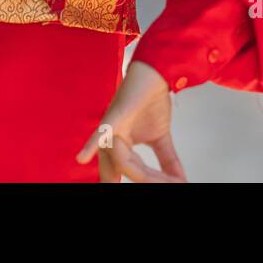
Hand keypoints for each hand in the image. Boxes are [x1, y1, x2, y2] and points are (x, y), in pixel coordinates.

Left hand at [76, 60, 186, 182]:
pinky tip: (82, 159)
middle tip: (164, 188)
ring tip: (160, 182)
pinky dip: (91, 145)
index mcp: (118, 146)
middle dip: (135, 182)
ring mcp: (110, 128)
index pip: (124, 173)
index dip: (143, 183)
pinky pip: (101, 132)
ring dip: (142, 175)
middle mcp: (110, 140)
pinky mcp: (113, 115)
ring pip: (120, 161)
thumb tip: (181, 180)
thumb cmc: (152, 101)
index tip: (161, 188)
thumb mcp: (161, 137)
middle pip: (118, 171)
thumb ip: (167, 160)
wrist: (156, 74)